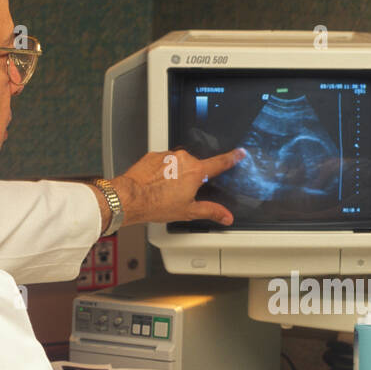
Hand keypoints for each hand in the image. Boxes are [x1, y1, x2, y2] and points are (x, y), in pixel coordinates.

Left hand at [114, 147, 243, 225]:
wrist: (131, 197)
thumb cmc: (157, 204)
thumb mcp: (189, 211)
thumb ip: (211, 211)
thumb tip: (226, 216)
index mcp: (196, 171)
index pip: (219, 163)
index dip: (231, 158)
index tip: (239, 153)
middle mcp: (183, 159)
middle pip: (196, 166)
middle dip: (192, 177)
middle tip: (183, 193)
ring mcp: (167, 156)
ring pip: (178, 164)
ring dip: (176, 174)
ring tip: (166, 190)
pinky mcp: (154, 155)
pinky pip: (164, 162)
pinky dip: (163, 171)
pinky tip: (157, 184)